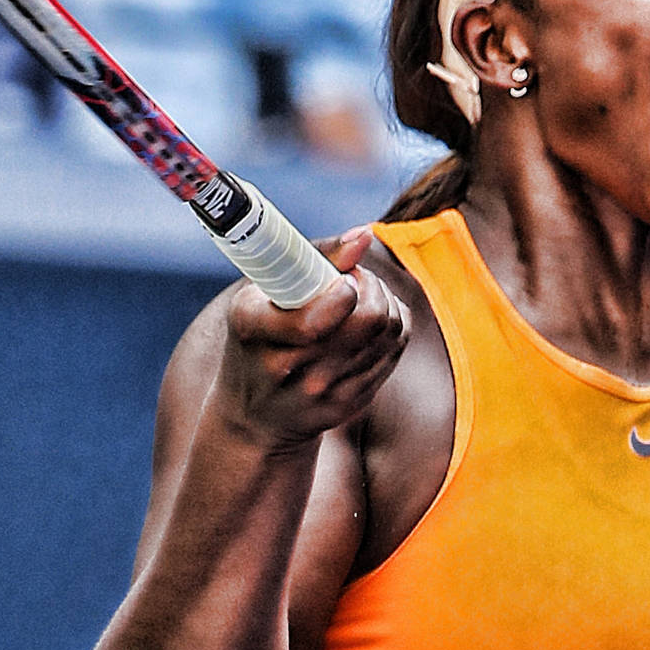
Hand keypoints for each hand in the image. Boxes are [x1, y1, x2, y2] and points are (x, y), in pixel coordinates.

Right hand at [217, 227, 409, 448]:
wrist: (256, 415)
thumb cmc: (258, 340)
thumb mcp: (262, 295)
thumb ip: (313, 259)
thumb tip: (365, 234)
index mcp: (255, 331)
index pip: (316, 319)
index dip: (345, 289)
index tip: (341, 279)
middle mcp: (288, 369)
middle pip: (369, 319)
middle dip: (371, 286)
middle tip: (352, 281)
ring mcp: (322, 393)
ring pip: (389, 329)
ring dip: (384, 301)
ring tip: (359, 299)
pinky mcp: (350, 403)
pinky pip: (394, 348)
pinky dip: (391, 325)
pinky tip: (368, 323)